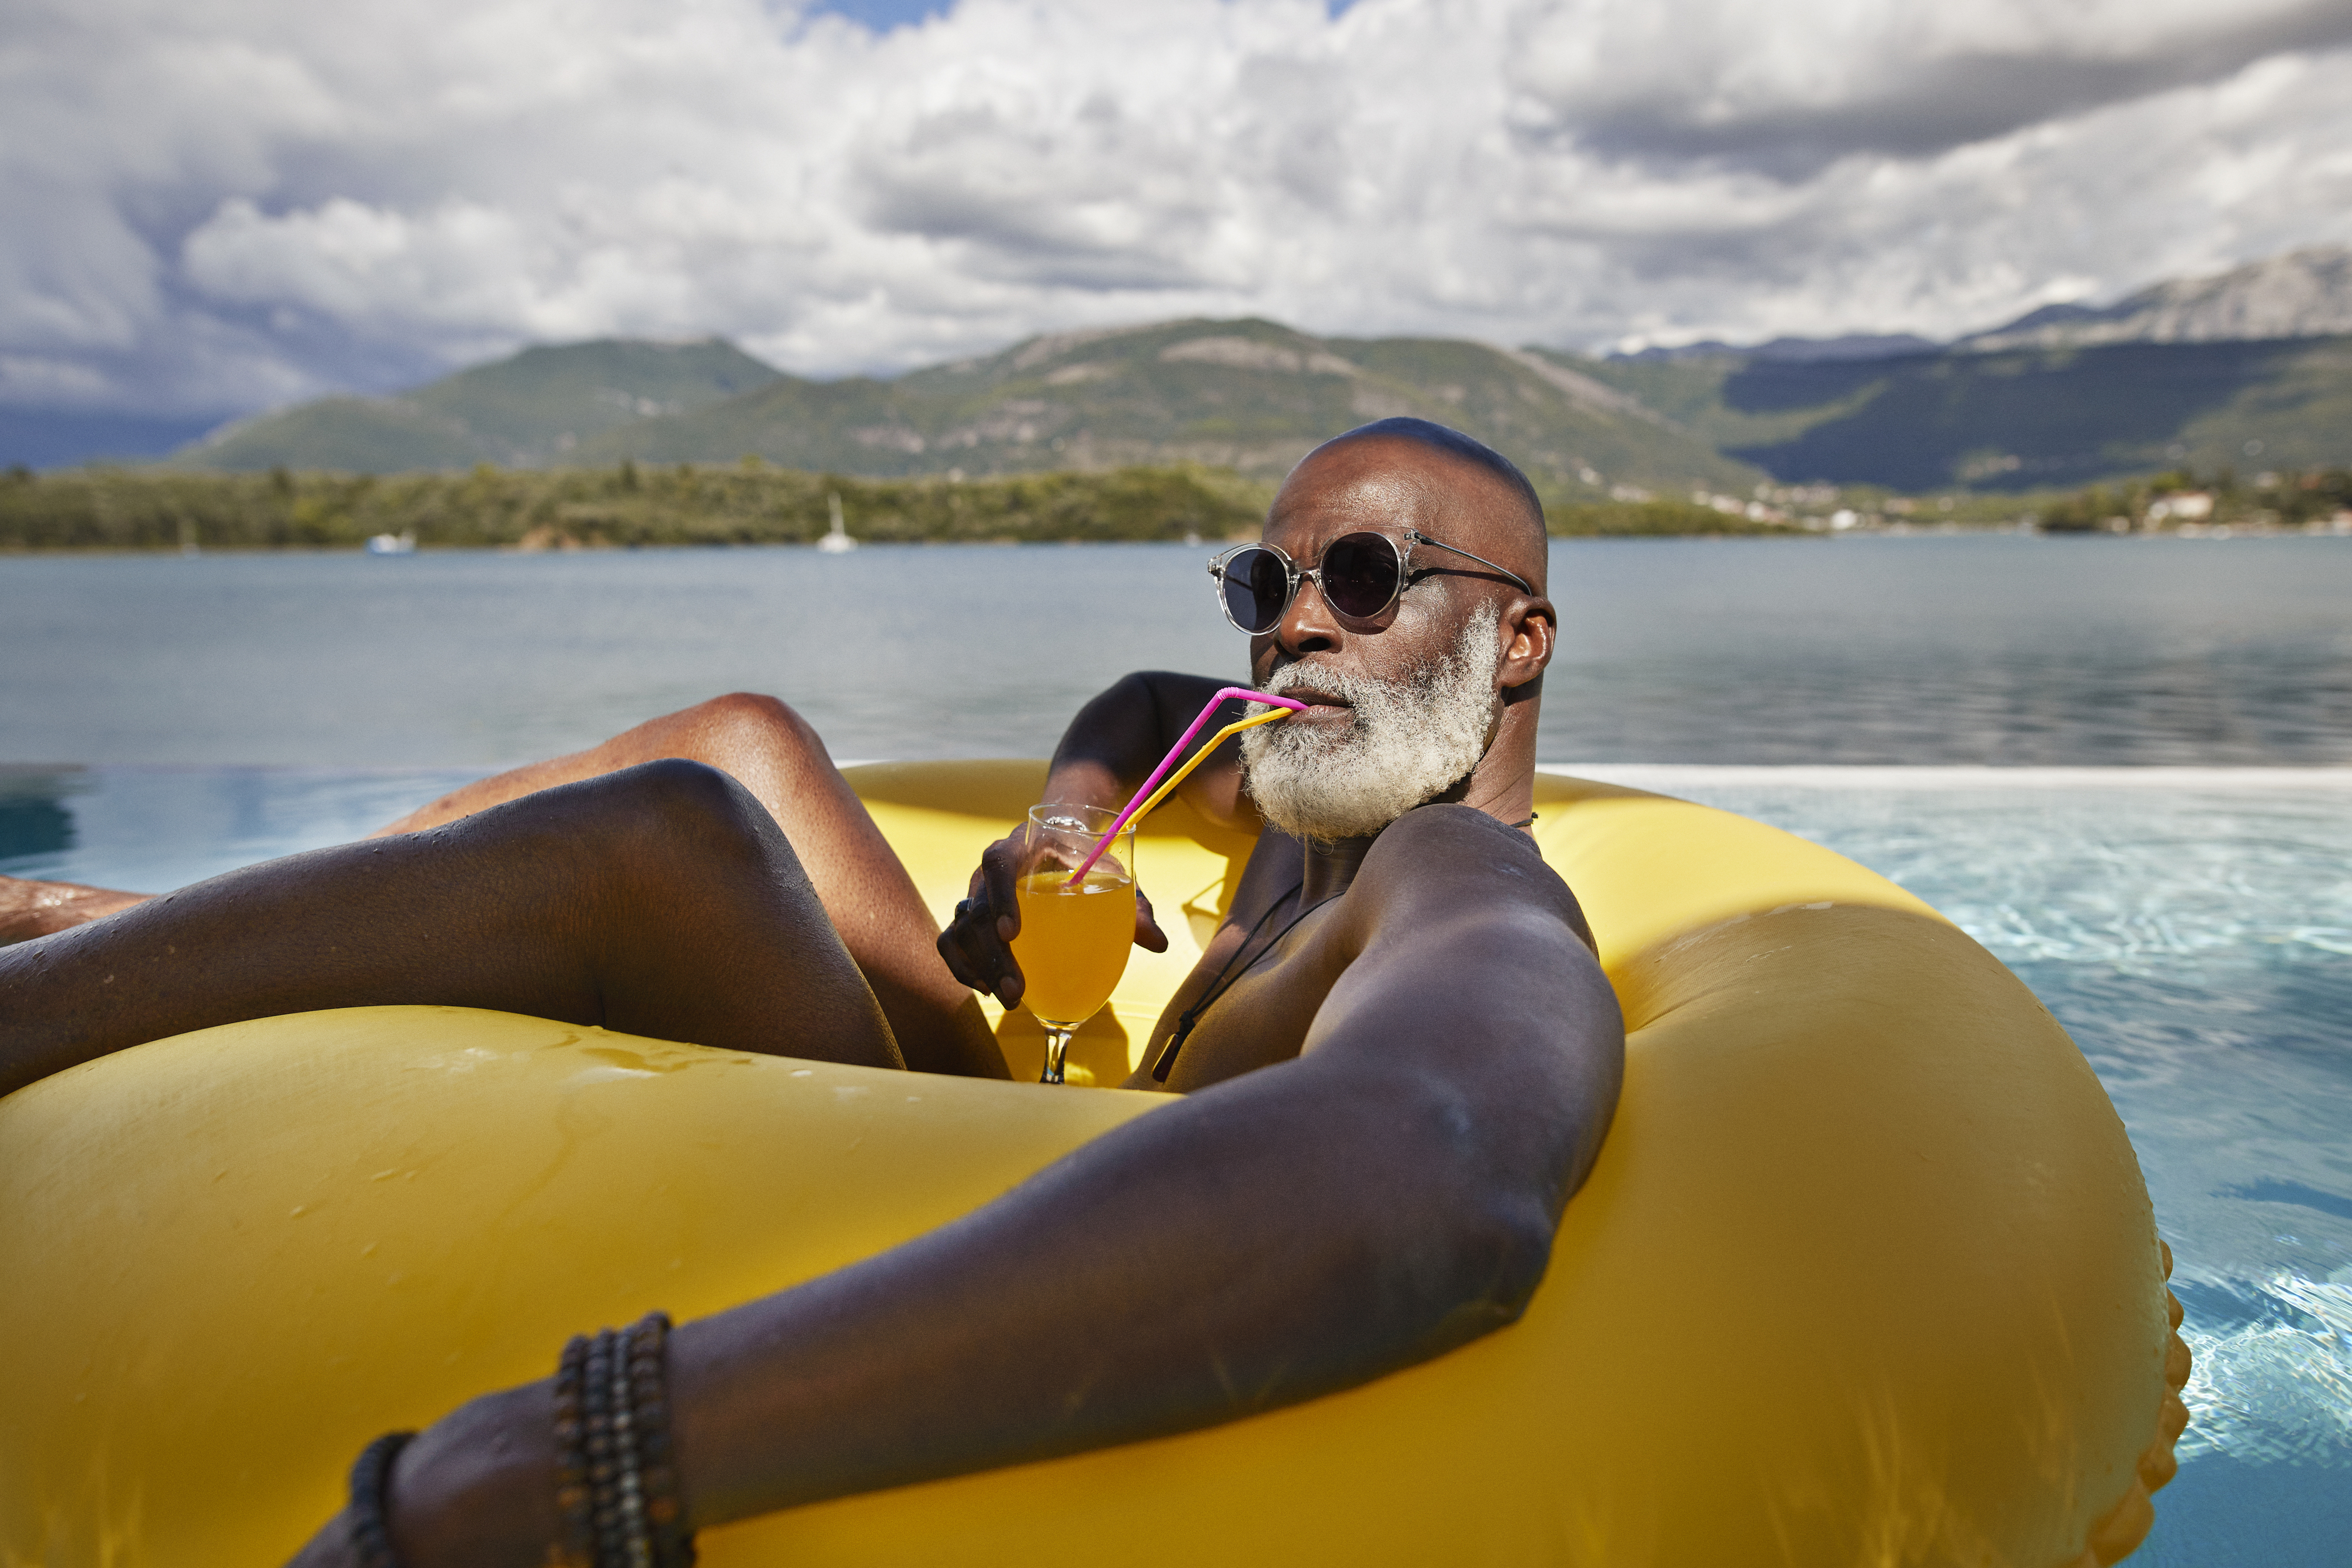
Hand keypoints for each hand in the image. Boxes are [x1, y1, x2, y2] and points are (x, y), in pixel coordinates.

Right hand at [936, 826, 1167, 1008]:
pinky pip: (953, 943)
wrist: (1062, 847)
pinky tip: (988, 989)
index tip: (1013, 934)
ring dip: (978, 967)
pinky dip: (965, 968)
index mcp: (1021, 847)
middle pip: (976, 907)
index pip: (998, 864)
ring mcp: (976, 894)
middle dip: (991, 954)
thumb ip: (1134, 907)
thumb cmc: (1089, 861)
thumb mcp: (1114, 877)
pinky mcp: (971, 918)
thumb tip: (1158, 942)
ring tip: (1008, 998)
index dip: (1000, 897)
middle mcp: (990, 870)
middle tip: (1016, 991)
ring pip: (960, 929)